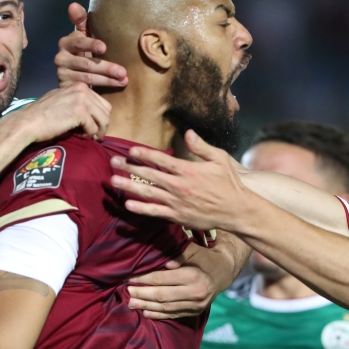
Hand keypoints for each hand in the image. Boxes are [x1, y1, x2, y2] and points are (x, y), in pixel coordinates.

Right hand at [5, 82, 110, 143]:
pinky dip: (89, 135)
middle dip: (102, 124)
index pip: (101, 102)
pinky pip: (94, 127)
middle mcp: (82, 89)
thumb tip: (89, 113)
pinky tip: (82, 137)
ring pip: (104, 119)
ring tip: (91, 137)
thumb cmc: (42, 115)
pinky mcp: (80, 112)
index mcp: (79, 85)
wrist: (29, 122)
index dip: (99, 117)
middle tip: (94, 135)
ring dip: (99, 131)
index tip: (92, 127)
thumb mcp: (61, 100)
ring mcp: (82, 99)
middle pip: (106, 110)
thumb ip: (76, 102)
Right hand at [55, 3, 127, 88]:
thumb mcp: (82, 35)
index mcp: (65, 43)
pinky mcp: (66, 87)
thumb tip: (73, 5)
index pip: (79, 43)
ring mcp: (62, 74)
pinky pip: (85, 89)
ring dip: (107, 80)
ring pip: (87, 77)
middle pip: (86, 63)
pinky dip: (100, 90)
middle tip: (123, 72)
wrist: (69, 73)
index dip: (91, 44)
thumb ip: (81, 20)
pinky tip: (113, 90)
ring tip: (123, 80)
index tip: (104, 48)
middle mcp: (60, 58)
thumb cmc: (81, 50)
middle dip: (106, 67)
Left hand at [110, 130, 249, 231]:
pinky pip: (155, 212)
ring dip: (129, 186)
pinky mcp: (177, 216)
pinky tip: (127, 204)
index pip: (161, 159)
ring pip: (148, 193)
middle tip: (113, 161)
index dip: (144, 154)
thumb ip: (201, 147)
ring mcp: (177, 202)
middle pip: (149, 174)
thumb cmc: (229, 184)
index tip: (130, 150)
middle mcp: (179, 186)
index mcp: (188, 170)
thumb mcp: (220, 159)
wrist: (236, 211)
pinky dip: (141, 208)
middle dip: (129, 167)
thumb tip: (187, 133)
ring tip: (113, 181)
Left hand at [129, 246, 217, 318]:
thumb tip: (164, 263)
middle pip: (162, 295)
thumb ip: (179, 254)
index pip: (162, 279)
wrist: (224, 272)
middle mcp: (196, 293)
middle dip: (142, 294)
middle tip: (127, 291)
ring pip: (166, 307)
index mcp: (194, 276)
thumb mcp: (194, 250)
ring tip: (131, 303)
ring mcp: (196, 305)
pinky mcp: (195, 312)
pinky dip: (158, 314)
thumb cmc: (205, 257)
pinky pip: (174, 314)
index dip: (144, 279)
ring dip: (147, 306)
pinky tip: (146, 312)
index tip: (129, 277)